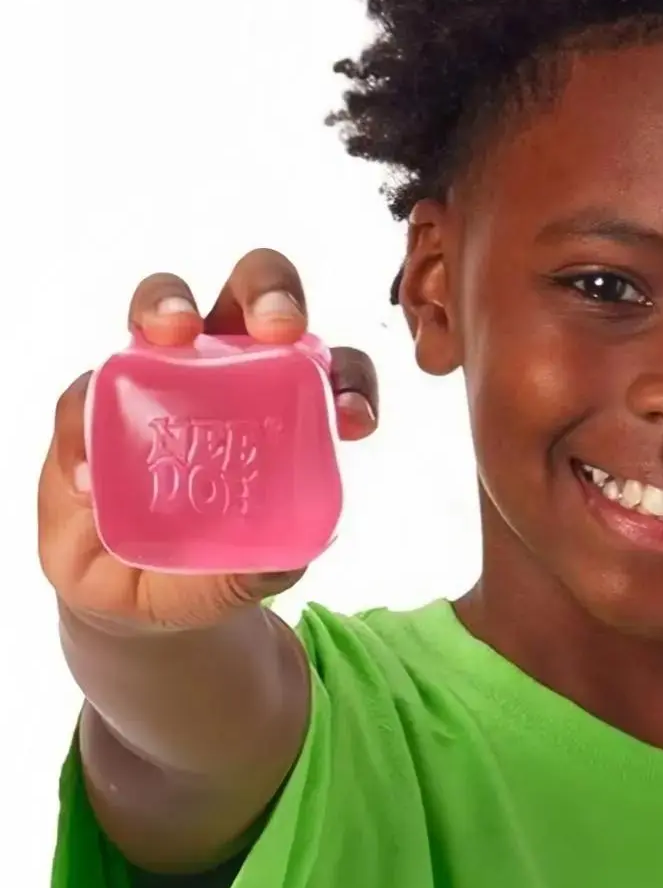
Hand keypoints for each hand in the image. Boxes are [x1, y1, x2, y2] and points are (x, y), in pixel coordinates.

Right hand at [38, 249, 376, 629]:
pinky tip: (94, 478)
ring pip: (162, 306)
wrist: (138, 594)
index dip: (351, 377)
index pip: (333, 366)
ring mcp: (157, 379)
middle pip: (251, 296)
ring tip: (173, 335)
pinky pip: (84, 394)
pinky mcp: (92, 408)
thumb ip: (272, 560)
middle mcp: (228, 371)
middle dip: (270, 293)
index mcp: (288, 402)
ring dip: (168, 305)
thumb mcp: (255, 571)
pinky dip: (86, 422)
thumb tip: (285, 557)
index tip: (352, 418)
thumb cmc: (215, 561)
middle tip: (277, 328)